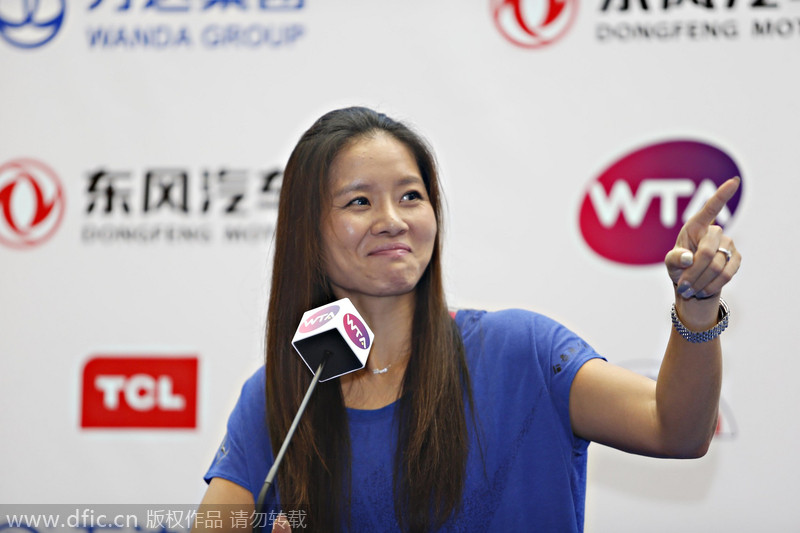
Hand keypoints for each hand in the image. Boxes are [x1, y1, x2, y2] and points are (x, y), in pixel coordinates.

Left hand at [665, 177, 740, 299]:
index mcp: (696, 226)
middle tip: (682, 286)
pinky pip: (726, 275)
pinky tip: (702, 289)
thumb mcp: (670, 263)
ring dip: (700, 282)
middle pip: (707, 253)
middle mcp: (715, 232)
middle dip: (693, 273)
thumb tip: (689, 258)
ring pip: (716, 267)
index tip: (735, 181)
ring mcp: (729, 244)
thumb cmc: (679, 266)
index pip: (711, 208)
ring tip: (689, 289)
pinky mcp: (737, 259)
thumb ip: (675, 259)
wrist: (693, 283)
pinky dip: (710, 286)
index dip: (722, 195)